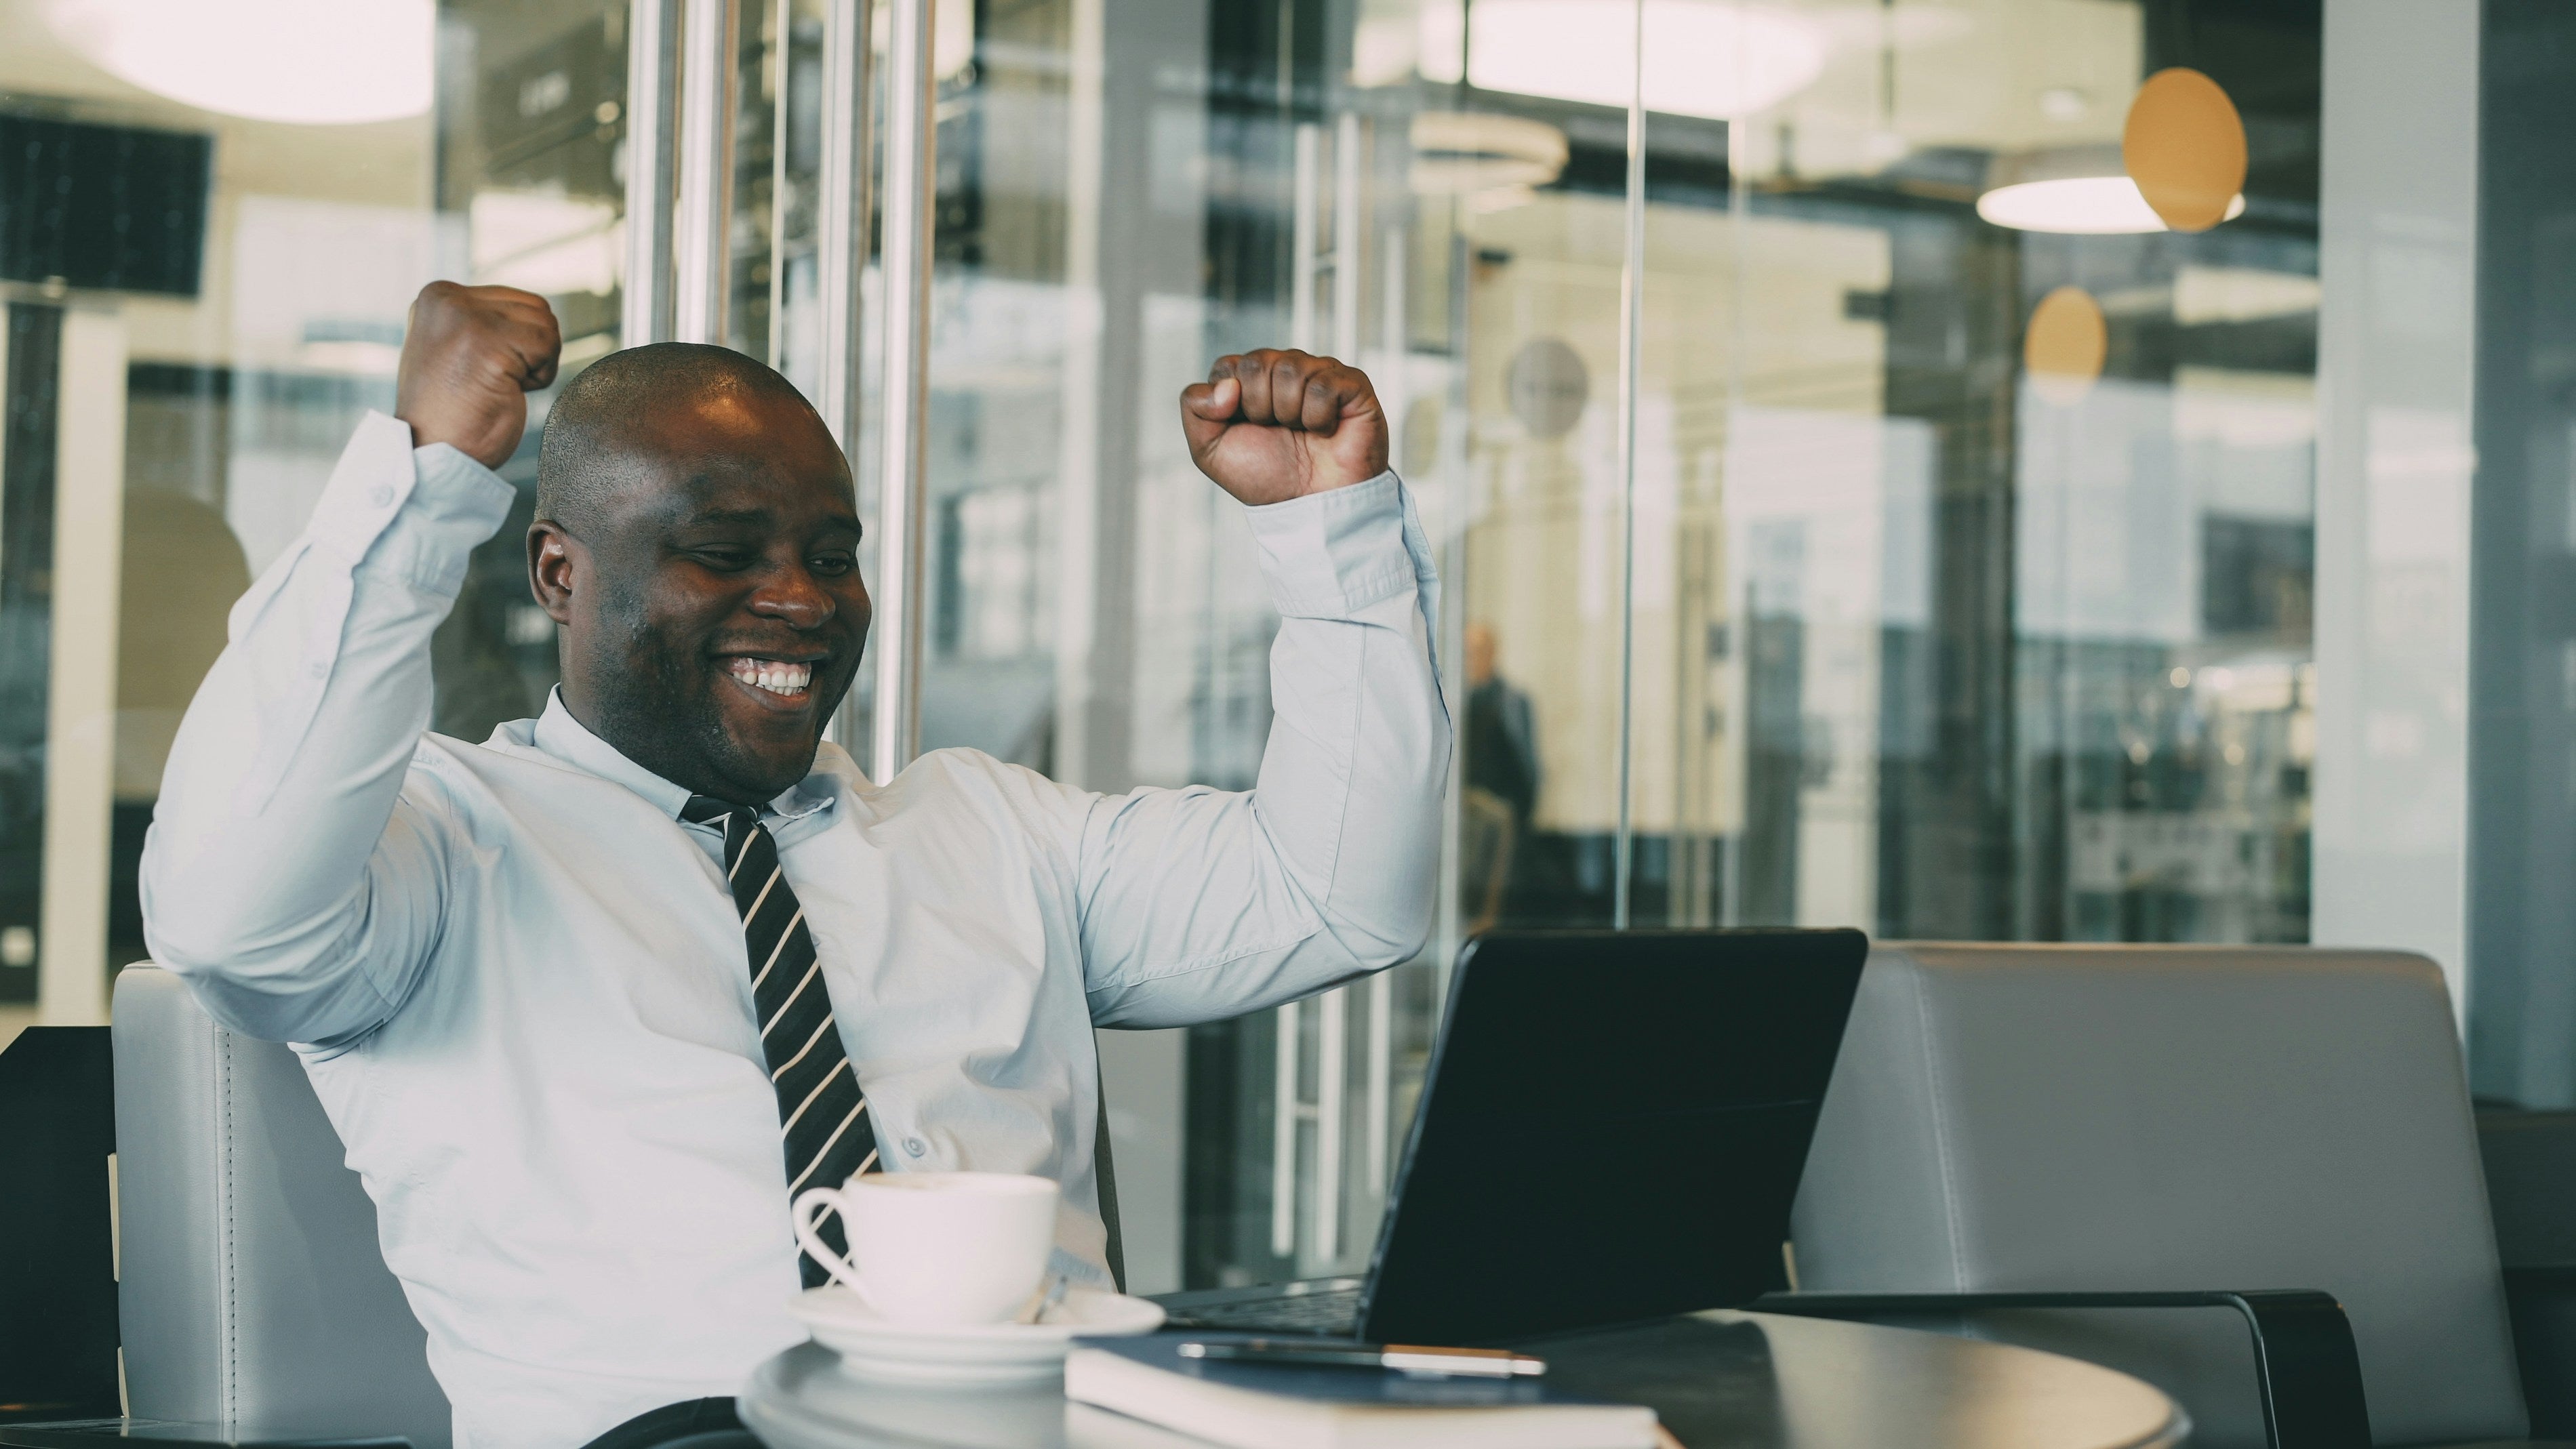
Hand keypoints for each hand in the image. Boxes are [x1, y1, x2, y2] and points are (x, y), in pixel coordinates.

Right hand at [395, 281, 562, 468]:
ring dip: (536, 364)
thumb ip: (484, 319)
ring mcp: (464, 317)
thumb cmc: (454, 413)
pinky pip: (547, 346)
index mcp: (438, 296)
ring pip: (546, 324)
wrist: (435, 453)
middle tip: (493, 380)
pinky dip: (540, 377)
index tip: (480, 370)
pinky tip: (506, 391)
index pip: (517, 300)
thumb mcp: (457, 347)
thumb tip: (533, 311)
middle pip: (536, 308)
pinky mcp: (487, 342)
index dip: (518, 343)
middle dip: (531, 351)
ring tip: (498, 384)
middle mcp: (446, 298)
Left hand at [1179, 350, 1388, 505]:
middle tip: (1276, 431)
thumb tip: (1226, 384)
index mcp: (1251, 381)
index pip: (1228, 365)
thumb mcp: (1210, 450)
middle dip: (1259, 407)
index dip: (1230, 402)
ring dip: (1288, 412)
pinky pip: (1323, 385)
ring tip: (1301, 432)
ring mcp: (1320, 374)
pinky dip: (1318, 417)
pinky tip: (1325, 430)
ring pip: (1291, 367)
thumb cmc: (1266, 477)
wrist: (1309, 506)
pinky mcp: (1352, 385)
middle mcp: (1285, 371)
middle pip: (1257, 362)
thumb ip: (1195, 408)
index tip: (1246, 428)